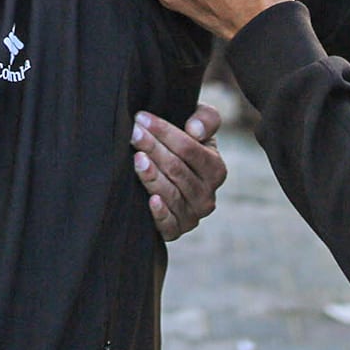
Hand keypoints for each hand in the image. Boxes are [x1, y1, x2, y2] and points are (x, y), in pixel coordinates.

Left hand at [133, 105, 227, 239]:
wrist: (170, 174)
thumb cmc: (185, 145)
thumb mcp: (199, 126)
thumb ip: (206, 118)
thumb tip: (195, 131)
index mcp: (216, 169)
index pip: (190, 149)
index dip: (166, 132)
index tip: (143, 118)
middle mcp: (207, 196)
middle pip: (177, 169)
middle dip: (153, 148)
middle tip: (134, 133)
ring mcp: (192, 216)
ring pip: (170, 193)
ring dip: (152, 175)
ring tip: (136, 158)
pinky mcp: (175, 231)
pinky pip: (169, 224)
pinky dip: (160, 213)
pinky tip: (151, 199)